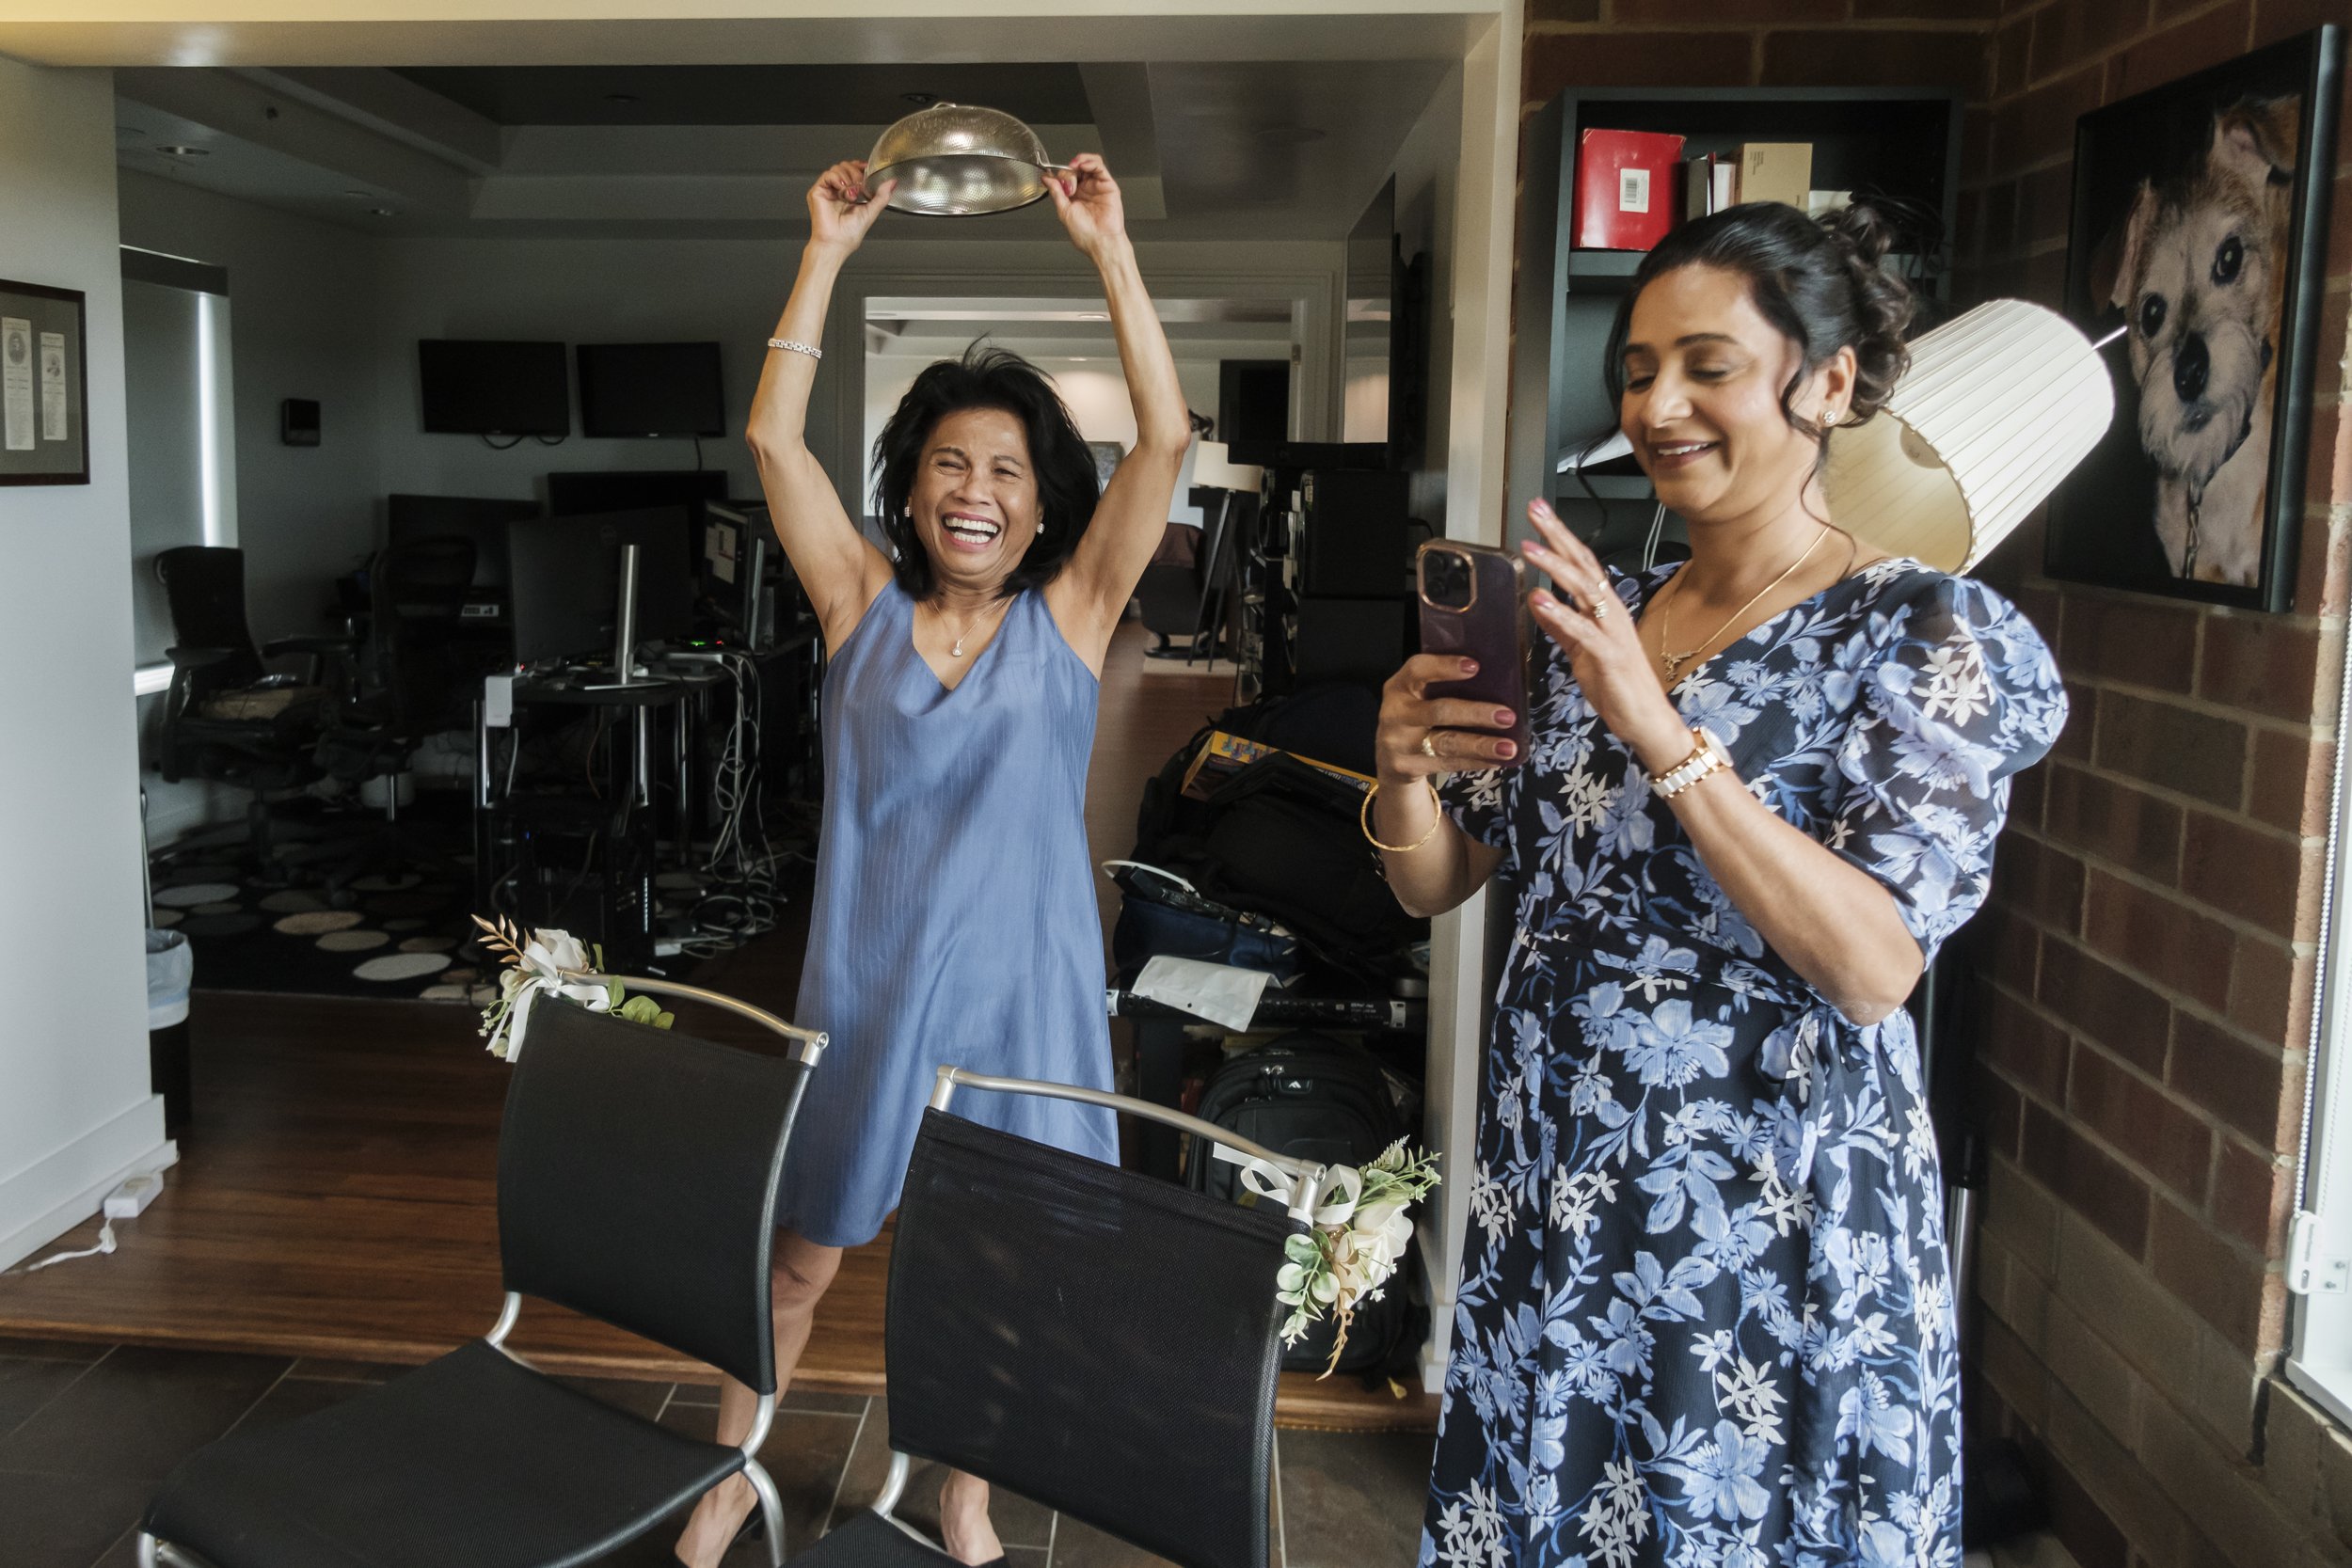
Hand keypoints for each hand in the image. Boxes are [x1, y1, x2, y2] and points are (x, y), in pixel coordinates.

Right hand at [807, 160, 894, 254]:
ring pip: (837, 168)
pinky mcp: (817, 191)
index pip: (853, 171)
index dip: (860, 167)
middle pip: (845, 166)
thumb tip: (892, 183)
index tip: (868, 168)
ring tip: (851, 194)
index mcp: (848, 194)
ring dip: (848, 178)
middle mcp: (837, 191)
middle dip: (855, 173)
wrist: (836, 243)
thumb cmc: (849, 234)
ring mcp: (827, 190)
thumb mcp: (871, 211)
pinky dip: (838, 179)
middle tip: (859, 187)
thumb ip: (882, 196)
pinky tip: (843, 190)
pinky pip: (827, 175)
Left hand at [1044, 154, 1127, 259]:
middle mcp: (1086, 190)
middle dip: (1068, 171)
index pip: (1065, 177)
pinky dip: (1090, 162)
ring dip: (1079, 161)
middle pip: (1076, 168)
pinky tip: (1083, 166)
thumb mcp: (1063, 211)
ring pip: (1089, 163)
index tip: (1051, 178)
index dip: (1058, 175)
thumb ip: (1056, 192)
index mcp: (1074, 197)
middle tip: (1067, 184)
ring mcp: (1097, 187)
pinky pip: (1100, 167)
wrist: (1101, 242)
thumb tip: (1047, 179)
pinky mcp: (1108, 185)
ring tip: (1074, 168)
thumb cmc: (1086, 234)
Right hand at [1375, 654, 1519, 784]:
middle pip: (1438, 711)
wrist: (1390, 758)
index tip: (1476, 666)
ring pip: (1446, 743)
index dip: (1444, 667)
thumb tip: (1499, 680)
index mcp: (1399, 686)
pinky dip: (1475, 762)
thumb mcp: (1419, 696)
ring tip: (1509, 747)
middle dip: (1476, 713)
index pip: (1418, 669)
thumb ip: (1444, 686)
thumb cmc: (1417, 716)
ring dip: (1480, 745)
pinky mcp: (1406, 767)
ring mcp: (1398, 743)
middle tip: (1507, 716)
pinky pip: (1447, 764)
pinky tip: (1497, 760)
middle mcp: (1395, 713)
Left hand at [1520, 500, 1690, 773]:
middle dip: (1557, 535)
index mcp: (1603, 609)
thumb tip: (1538, 601)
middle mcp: (1610, 612)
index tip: (1538, 514)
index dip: (1559, 538)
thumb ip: (1561, 627)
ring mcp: (1612, 631)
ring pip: (1583, 590)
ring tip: (1529, 547)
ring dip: (1555, 566)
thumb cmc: (1617, 686)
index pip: (1580, 564)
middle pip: (1583, 565)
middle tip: (1534, 508)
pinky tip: (1539, 599)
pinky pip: (1582, 630)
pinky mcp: (1609, 654)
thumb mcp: (1581, 652)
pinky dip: (1560, 613)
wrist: (1646, 720)